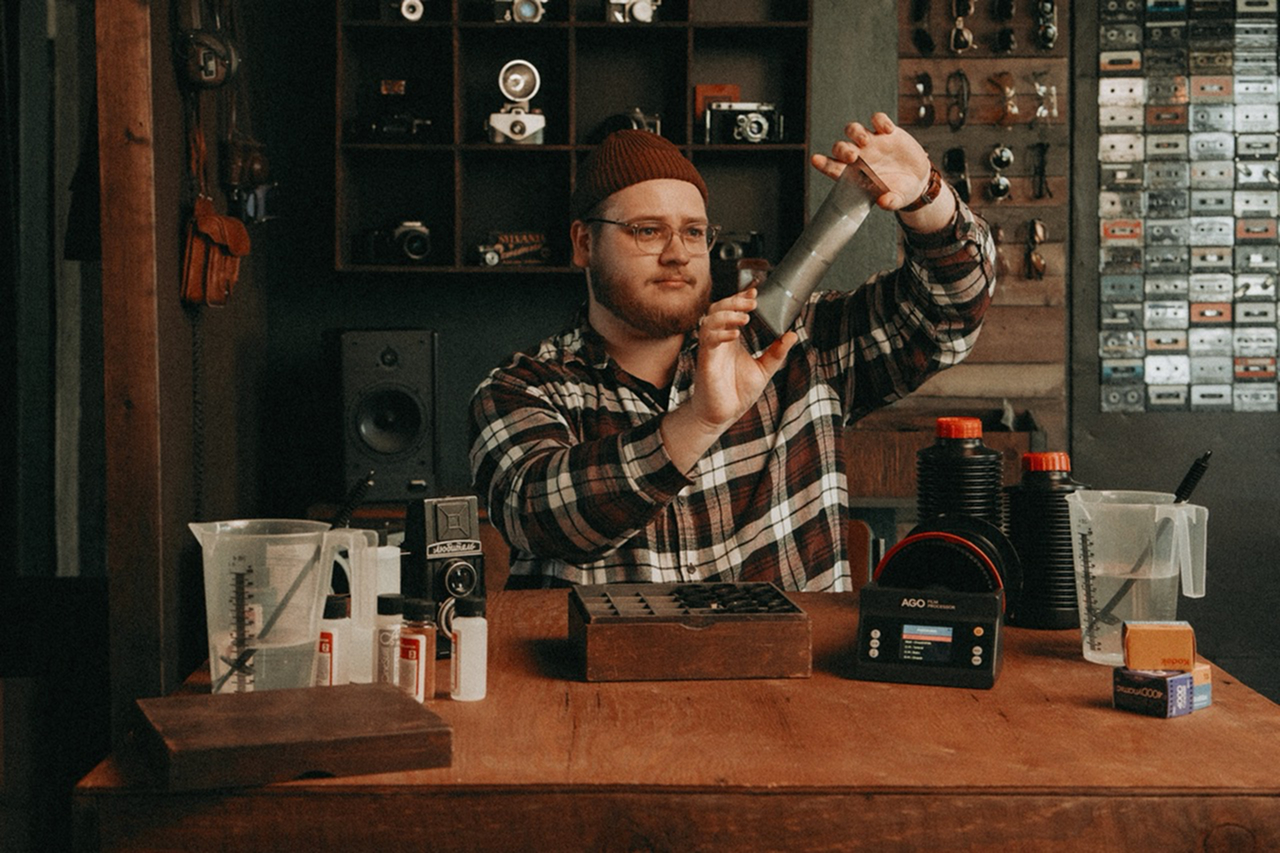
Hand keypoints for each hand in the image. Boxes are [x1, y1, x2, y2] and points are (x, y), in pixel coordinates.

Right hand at [659, 288, 796, 473]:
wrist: (723, 415)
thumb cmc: (737, 393)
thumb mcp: (764, 369)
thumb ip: (777, 352)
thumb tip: (792, 334)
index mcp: (731, 338)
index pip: (732, 309)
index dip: (741, 296)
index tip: (756, 289)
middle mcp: (719, 340)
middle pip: (718, 309)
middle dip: (734, 301)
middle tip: (752, 301)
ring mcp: (710, 349)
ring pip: (710, 320)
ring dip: (727, 314)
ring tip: (745, 317)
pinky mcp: (705, 361)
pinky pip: (708, 341)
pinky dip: (720, 334)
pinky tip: (735, 335)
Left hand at [810, 112, 955, 232]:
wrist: (917, 179)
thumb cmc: (900, 190)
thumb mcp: (898, 199)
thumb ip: (891, 202)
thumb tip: (884, 202)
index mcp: (854, 174)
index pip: (833, 167)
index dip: (823, 163)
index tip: (816, 160)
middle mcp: (859, 156)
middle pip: (840, 147)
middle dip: (842, 149)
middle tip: (852, 156)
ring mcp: (872, 142)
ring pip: (853, 129)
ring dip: (855, 132)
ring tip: (866, 140)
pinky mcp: (887, 132)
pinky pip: (878, 119)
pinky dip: (881, 121)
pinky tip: (888, 130)